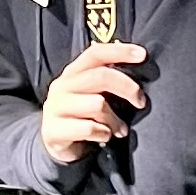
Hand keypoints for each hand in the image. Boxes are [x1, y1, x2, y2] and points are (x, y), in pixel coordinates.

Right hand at [39, 41, 148, 163]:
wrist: (52, 143)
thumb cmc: (79, 115)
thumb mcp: (89, 94)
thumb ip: (105, 80)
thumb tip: (138, 73)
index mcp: (72, 73)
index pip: (95, 53)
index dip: (120, 51)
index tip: (143, 55)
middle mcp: (62, 86)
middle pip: (100, 76)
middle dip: (127, 88)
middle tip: (141, 102)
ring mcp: (55, 108)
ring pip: (97, 105)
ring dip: (115, 120)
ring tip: (119, 129)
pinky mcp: (53, 131)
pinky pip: (89, 129)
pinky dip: (103, 134)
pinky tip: (104, 137)